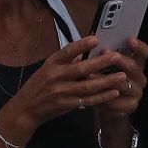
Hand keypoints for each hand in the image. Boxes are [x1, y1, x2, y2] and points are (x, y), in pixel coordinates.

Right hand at [0, 35, 127, 137]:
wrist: (25, 108)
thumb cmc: (38, 85)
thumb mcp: (48, 69)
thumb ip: (66, 62)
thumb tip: (86, 52)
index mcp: (51, 64)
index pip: (67, 51)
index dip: (81, 45)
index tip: (96, 39)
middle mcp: (56, 76)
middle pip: (81, 69)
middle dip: (101, 63)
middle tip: (117, 57)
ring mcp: (61, 92)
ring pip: (87, 86)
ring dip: (106, 81)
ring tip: (122, 76)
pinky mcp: (66, 105)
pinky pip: (87, 100)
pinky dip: (101, 97)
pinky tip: (114, 92)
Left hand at [90, 36, 147, 127]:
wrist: (109, 106)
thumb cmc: (106, 80)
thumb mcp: (107, 66)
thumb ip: (105, 55)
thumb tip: (93, 39)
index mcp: (136, 64)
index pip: (144, 53)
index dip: (138, 46)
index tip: (129, 39)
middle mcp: (139, 77)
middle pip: (134, 66)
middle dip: (119, 59)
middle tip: (106, 52)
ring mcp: (136, 92)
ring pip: (122, 85)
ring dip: (105, 79)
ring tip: (90, 74)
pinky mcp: (130, 106)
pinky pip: (116, 101)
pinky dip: (103, 97)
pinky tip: (92, 93)